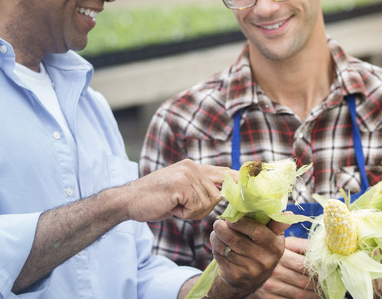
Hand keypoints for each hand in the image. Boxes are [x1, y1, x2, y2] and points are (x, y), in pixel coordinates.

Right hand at [119, 159, 233, 221]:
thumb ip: (199, 189)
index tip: (252, 183)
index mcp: (193, 167)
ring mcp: (187, 175)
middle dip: (201, 208)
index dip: (237, 179)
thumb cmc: (154, 200)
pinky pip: (195, 207)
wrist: (128, 201)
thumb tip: (221, 196)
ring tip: (173, 205)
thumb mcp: (180, 191)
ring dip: (191, 212)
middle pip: (216, 195)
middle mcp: (192, 167)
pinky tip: (170, 206)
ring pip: (207, 203)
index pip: (223, 172)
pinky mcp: (181, 185)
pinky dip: (184, 214)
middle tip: (180, 207)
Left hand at [206, 218, 288, 296]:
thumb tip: (288, 213)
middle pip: (235, 238)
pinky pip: (219, 256)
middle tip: (219, 222)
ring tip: (217, 232)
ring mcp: (250, 270)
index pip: (256, 230)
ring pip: (224, 247)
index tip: (230, 218)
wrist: (251, 279)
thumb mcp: (272, 237)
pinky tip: (219, 245)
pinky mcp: (236, 276)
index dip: (240, 222)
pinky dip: (215, 248)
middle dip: (221, 227)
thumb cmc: (261, 249)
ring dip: (216, 236)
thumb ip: (276, 223)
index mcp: (275, 246)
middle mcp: (264, 260)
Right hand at [256, 237, 320, 297]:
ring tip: (318, 292)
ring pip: (300, 294)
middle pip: (304, 281)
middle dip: (318, 285)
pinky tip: (306, 297)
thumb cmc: (275, 256)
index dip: (319, 270)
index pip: (306, 264)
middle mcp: (274, 269)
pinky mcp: (267, 297)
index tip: (326, 271)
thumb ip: (302, 245)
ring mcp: (270, 285)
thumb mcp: (285, 245)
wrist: (250, 270)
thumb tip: (323, 246)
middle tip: (324, 284)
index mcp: (280, 254)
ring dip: (313, 295)